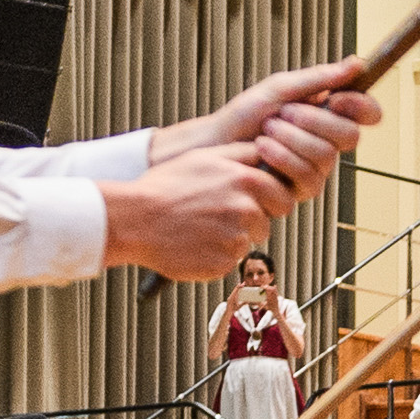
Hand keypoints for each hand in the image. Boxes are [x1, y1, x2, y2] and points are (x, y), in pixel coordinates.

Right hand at [101, 141, 294, 280]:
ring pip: (246, 243)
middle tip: (222, 218)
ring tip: (200, 227)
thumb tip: (266, 155)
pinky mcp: (223, 263)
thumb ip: (241, 155)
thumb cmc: (166, 187)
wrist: (136, 219)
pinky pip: (228, 261)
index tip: (257, 203)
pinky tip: (194, 242)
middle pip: (267, 223)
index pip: (283, 197)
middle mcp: (246, 209)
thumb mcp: (204, 157)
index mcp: (245, 180)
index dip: (271, 202)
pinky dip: (215, 255)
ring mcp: (235, 238)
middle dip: (253, 222)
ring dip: (231, 239)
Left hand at [164, 61, 380, 208]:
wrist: (214, 146)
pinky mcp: (301, 190)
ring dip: (292, 139)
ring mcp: (317, 168)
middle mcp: (327, 143)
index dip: (361, 107)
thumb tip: (357, 63)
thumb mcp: (280, 88)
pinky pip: (309, 177)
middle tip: (283, 113)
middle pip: (350, 136)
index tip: (338, 100)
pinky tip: (262, 150)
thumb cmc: (243, 117)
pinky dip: (282, 157)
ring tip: (266, 130)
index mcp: (328, 115)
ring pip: (327, 156)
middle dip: (314, 121)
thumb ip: (319, 78)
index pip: (367, 113)